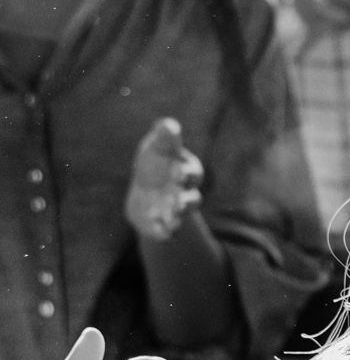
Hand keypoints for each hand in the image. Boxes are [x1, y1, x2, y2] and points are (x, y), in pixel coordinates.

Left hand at [124, 117, 202, 240]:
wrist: (147, 192)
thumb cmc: (156, 163)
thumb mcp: (157, 147)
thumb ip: (163, 137)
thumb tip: (168, 125)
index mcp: (186, 172)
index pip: (193, 173)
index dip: (188, 174)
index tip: (178, 173)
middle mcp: (184, 193)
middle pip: (192, 200)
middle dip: (185, 202)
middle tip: (177, 204)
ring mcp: (174, 211)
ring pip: (180, 218)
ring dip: (176, 220)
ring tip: (169, 222)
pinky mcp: (161, 225)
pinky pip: (165, 232)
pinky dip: (163, 234)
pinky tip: (160, 235)